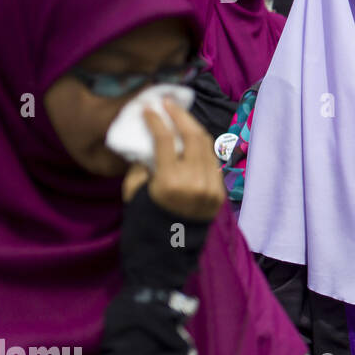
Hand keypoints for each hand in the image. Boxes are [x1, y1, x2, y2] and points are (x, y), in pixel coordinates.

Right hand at [121, 99, 224, 221]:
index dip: (157, 121)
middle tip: (168, 103)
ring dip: (194, 128)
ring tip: (181, 116)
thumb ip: (141, 165)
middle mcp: (195, 181)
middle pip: (193, 137)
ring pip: (207, 146)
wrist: (167, 251)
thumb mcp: (134, 191)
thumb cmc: (145, 220)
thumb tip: (148, 141)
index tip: (148, 109)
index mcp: (170, 181)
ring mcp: (211, 187)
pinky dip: (203, 147)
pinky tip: (193, 138)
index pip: (166, 141)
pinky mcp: (220, 193)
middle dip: (181, 116)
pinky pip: (213, 162)